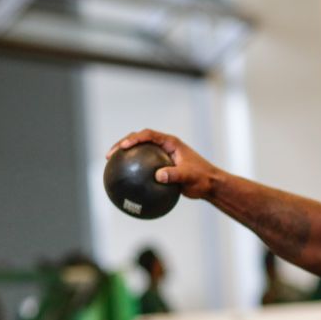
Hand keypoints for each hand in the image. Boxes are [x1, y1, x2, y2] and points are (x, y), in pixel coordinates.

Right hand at [106, 129, 221, 199]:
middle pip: (139, 140)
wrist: (210, 185)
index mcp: (170, 142)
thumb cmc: (202, 178)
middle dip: (122, 144)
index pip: (148, 135)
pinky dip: (134, 171)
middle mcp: (164, 146)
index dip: (134, 138)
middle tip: (110, 155)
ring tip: (111, 166)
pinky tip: (125, 182)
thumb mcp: (189, 176)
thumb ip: (175, 175)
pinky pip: (144, 167)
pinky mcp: (161, 167)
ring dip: (125, 157)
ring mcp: (162, 156)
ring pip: (140, 153)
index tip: (124, 146)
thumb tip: (158, 176)